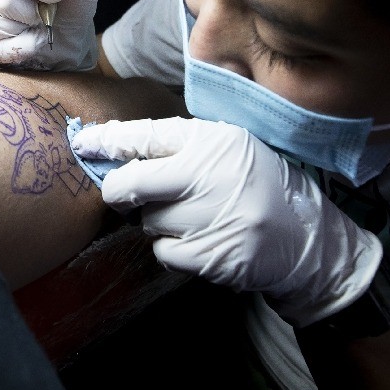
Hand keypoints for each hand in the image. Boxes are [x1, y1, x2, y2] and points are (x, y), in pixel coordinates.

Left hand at [70, 117, 383, 326]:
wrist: (307, 240)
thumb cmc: (259, 187)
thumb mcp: (230, 150)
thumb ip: (181, 148)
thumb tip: (118, 153)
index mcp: (216, 140)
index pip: (148, 135)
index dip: (109, 140)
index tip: (82, 143)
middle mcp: (212, 174)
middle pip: (135, 183)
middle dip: (118, 191)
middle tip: (119, 194)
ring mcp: (213, 216)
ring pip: (149, 220)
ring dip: (158, 222)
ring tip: (192, 218)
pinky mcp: (213, 254)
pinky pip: (165, 251)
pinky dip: (173, 250)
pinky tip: (199, 241)